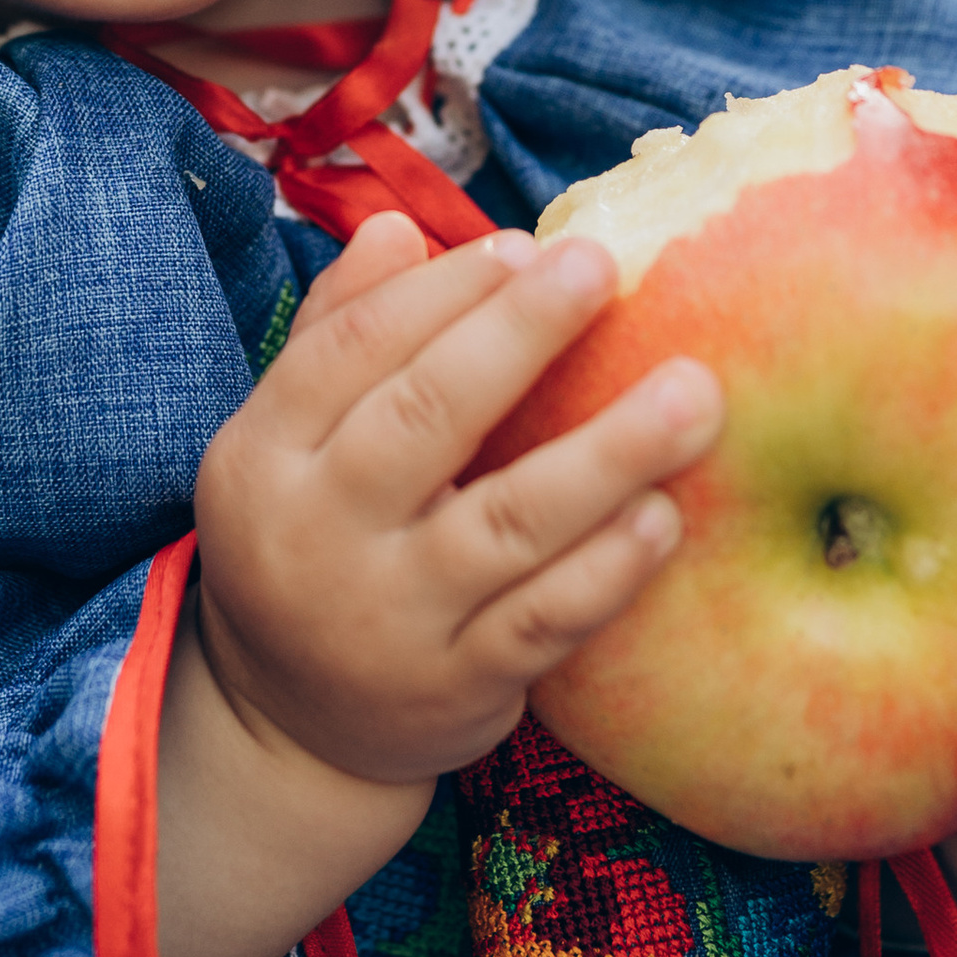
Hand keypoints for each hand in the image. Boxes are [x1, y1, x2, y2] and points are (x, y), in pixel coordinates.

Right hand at [153, 213, 720, 956]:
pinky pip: (545, 622)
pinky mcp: (457, 688)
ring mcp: (390, 619)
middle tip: (603, 267)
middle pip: (426, 418)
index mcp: (263, 455)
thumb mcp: (287, 442)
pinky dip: (608, 568)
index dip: (441, 291)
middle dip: (520, 334)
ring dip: (607, 452)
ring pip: (507, 524)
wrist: (288, 728)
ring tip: (692, 393)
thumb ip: (338, 331)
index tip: (526, 246)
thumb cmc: (307, 542)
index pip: (352, 350)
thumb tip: (398, 228)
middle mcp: (317, 535)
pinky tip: (665, 513)